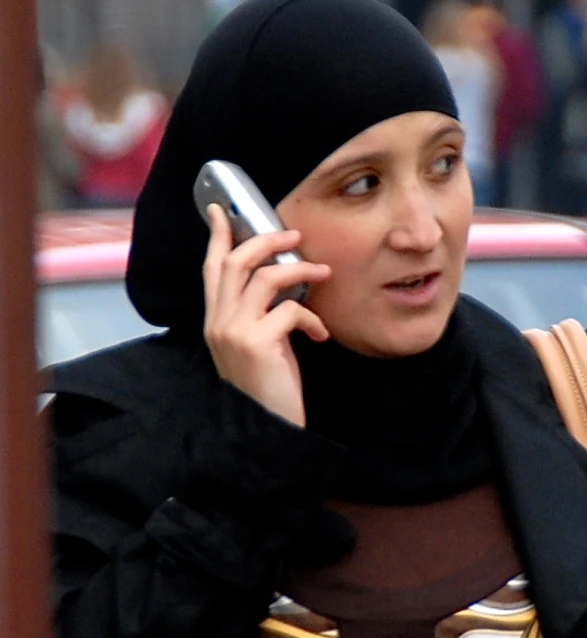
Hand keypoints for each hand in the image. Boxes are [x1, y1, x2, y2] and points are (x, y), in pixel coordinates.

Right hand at [201, 205, 330, 427]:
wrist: (267, 428)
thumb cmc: (269, 385)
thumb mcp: (259, 343)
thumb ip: (258, 313)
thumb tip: (283, 278)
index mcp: (215, 321)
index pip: (211, 268)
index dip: (217, 236)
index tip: (222, 209)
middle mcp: (217, 323)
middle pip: (236, 262)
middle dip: (267, 241)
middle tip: (295, 235)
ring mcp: (234, 332)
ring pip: (264, 278)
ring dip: (299, 270)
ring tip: (324, 273)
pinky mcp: (257, 343)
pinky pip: (290, 310)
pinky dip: (311, 317)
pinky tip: (320, 335)